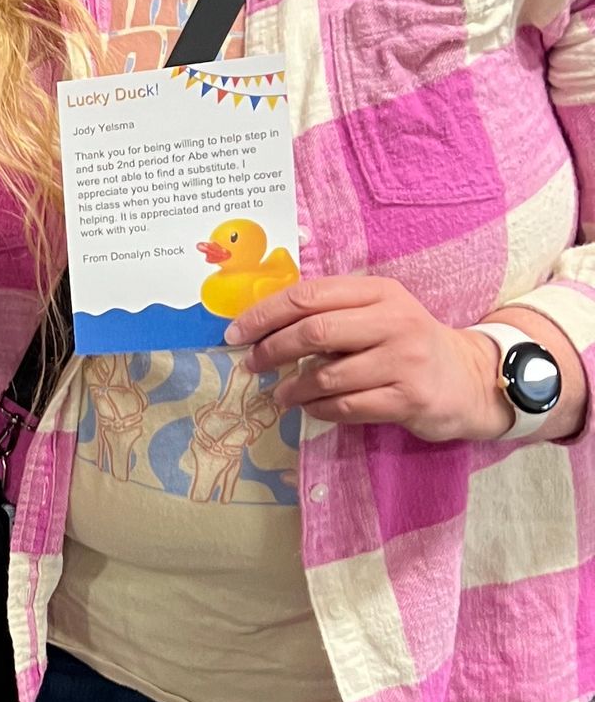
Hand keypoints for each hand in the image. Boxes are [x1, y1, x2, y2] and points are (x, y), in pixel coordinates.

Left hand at [227, 274, 512, 441]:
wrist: (466, 378)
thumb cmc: (406, 343)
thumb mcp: (377, 313)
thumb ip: (332, 311)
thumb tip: (262, 325)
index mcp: (379, 292)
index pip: (309, 295)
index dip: (265, 314)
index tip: (235, 333)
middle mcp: (395, 321)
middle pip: (315, 332)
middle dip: (272, 349)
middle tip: (253, 364)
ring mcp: (404, 361)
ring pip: (328, 376)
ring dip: (293, 388)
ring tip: (281, 394)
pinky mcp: (409, 399)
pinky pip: (347, 406)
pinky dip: (319, 409)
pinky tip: (310, 407)